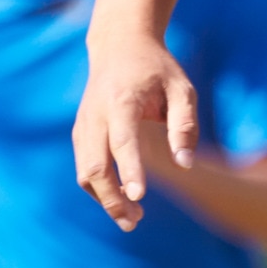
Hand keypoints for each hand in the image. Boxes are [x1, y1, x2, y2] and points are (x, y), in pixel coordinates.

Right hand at [74, 31, 198, 230]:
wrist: (119, 46)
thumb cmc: (157, 70)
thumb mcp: (182, 89)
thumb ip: (185, 125)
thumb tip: (185, 163)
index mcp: (121, 100)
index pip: (122, 141)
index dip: (129, 170)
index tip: (139, 197)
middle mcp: (96, 114)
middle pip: (96, 164)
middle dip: (112, 197)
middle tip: (135, 221)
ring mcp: (84, 124)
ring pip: (85, 171)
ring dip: (104, 199)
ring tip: (132, 219)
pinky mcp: (81, 133)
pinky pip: (84, 167)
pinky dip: (99, 189)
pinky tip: (121, 199)